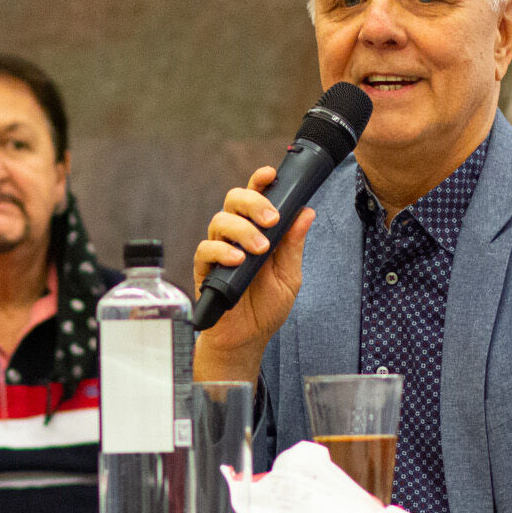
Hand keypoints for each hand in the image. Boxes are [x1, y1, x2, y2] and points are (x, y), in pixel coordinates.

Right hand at [192, 165, 316, 383]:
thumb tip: (306, 212)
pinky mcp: (205, 268)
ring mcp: (219, 250)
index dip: (261, 181)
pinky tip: (238, 260)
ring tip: (260, 249)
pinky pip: (206, 249)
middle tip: (271, 219)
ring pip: (220, 221)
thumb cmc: (266, 306)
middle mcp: (236, 235)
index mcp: (258, 230)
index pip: (256, 197)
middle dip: (253, 203)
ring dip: (242, 230)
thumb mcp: (290, 275)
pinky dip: (222, 250)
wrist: (248, 338)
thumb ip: (294, 244)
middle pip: (234, 200)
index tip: (271, 174)